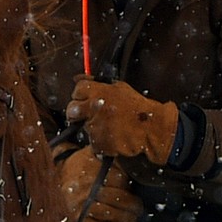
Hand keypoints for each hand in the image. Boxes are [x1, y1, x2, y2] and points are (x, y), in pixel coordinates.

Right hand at [58, 145, 143, 221]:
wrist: (57, 177)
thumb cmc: (82, 165)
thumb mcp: (94, 153)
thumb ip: (112, 154)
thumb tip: (133, 158)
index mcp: (90, 168)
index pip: (119, 179)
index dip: (129, 186)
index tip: (135, 190)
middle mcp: (85, 187)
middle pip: (116, 198)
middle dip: (132, 205)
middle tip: (139, 209)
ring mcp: (80, 205)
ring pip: (109, 214)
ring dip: (126, 219)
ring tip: (134, 220)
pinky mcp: (77, 219)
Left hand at [65, 77, 179, 163]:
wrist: (150, 128)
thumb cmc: (137, 107)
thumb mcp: (119, 87)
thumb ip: (97, 83)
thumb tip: (78, 77)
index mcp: (98, 91)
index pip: (77, 89)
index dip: (81, 94)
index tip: (85, 99)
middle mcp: (93, 108)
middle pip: (72, 109)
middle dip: (77, 112)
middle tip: (88, 115)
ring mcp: (94, 126)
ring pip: (82, 127)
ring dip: (92, 127)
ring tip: (109, 126)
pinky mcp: (97, 143)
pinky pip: (92, 141)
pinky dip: (99, 141)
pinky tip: (111, 136)